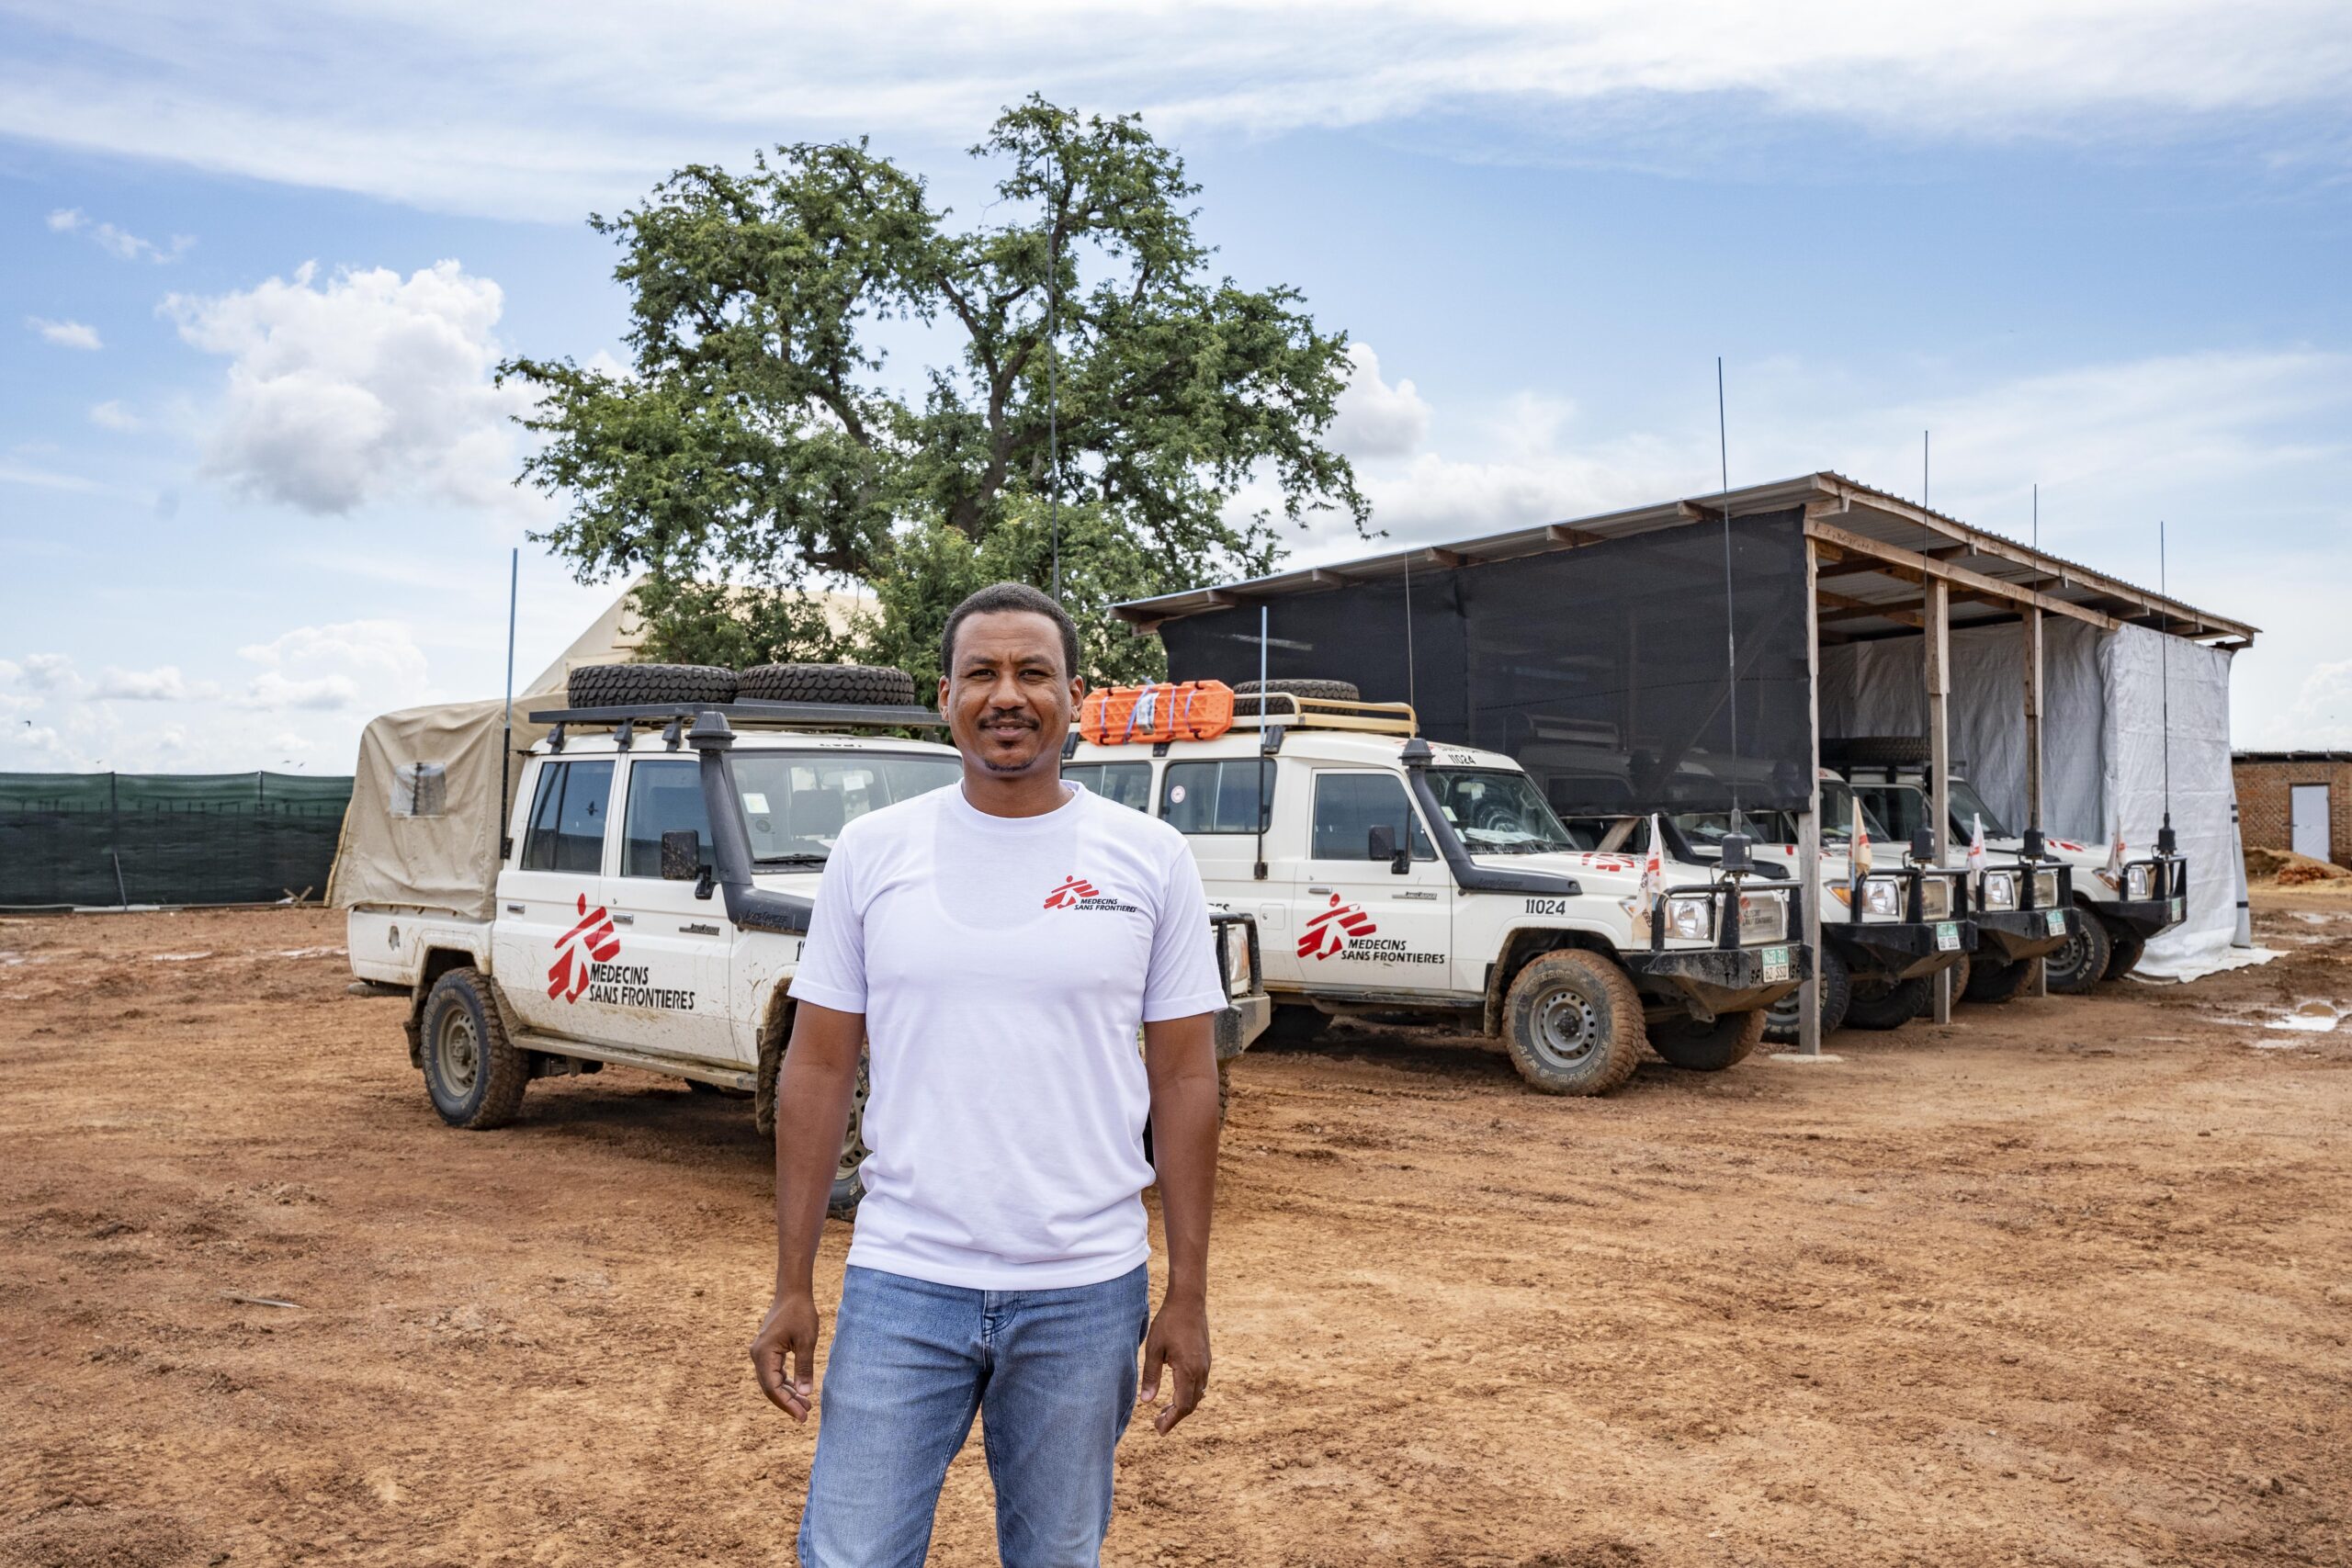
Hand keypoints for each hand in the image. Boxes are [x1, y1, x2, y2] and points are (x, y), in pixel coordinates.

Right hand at [749, 1290, 820, 1421]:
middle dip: (787, 1403)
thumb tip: (805, 1394)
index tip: (802, 1416)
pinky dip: (786, 1383)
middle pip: (770, 1388)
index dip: (787, 1404)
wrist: (793, 1292)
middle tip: (805, 1415)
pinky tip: (799, 1391)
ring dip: (787, 1394)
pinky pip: (774, 1373)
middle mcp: (758, 1356)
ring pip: (772, 1382)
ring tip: (806, 1406)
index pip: (773, 1388)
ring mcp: (761, 1353)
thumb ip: (804, 1368)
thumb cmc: (800, 1313)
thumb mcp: (806, 1341)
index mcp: (764, 1354)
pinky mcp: (768, 1351)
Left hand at [1139, 1292, 1209, 1435]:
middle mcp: (1201, 1371)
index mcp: (1188, 1371)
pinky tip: (1176, 1392)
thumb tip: (1146, 1402)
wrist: (1189, 1301)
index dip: (1170, 1420)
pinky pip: (1200, 1384)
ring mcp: (1206, 1365)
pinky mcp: (1206, 1358)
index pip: (1182, 1406)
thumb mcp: (1154, 1349)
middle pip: (1191, 1404)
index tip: (1158, 1429)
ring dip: (1182, 1406)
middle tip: (1158, 1423)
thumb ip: (1150, 1376)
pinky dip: (1188, 1394)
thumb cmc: (1168, 1323)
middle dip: (1175, 1416)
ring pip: (1197, 1395)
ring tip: (1164, 1410)